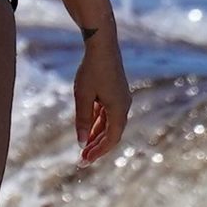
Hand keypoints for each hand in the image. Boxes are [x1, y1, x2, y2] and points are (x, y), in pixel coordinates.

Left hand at [74, 33, 130, 164]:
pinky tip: (88, 128)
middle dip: (97, 147)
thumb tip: (82, 142)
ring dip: (97, 136)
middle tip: (82, 159)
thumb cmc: (91, 70)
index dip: (98, 152)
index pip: (111, 139)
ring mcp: (121, 99)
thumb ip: (83, 120)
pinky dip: (99, 123)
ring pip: (110, 124)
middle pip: (112, 134)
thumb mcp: (83, 97)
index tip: (83, 161)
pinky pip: (108, 114)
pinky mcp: (116, 93)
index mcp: (119, 109)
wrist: (102, 45)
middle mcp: (124, 106)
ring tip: (84, 147)